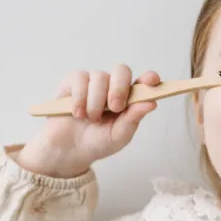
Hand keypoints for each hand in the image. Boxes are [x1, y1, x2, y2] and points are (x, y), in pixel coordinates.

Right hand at [17, 64, 158, 177]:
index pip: (143, 82)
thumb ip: (133, 119)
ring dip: (96, 101)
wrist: (68, 150)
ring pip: (99, 76)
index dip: (149, 78)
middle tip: (115, 108)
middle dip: (119, 88)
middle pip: (122, 71)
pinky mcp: (73, 82)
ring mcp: (93, 82)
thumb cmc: (98, 142)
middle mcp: (113, 86)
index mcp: (129, 98)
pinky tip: (78, 113)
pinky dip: (79, 99)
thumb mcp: (119, 136)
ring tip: (91, 119)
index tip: (152, 80)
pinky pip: (79, 79)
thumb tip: (152, 103)